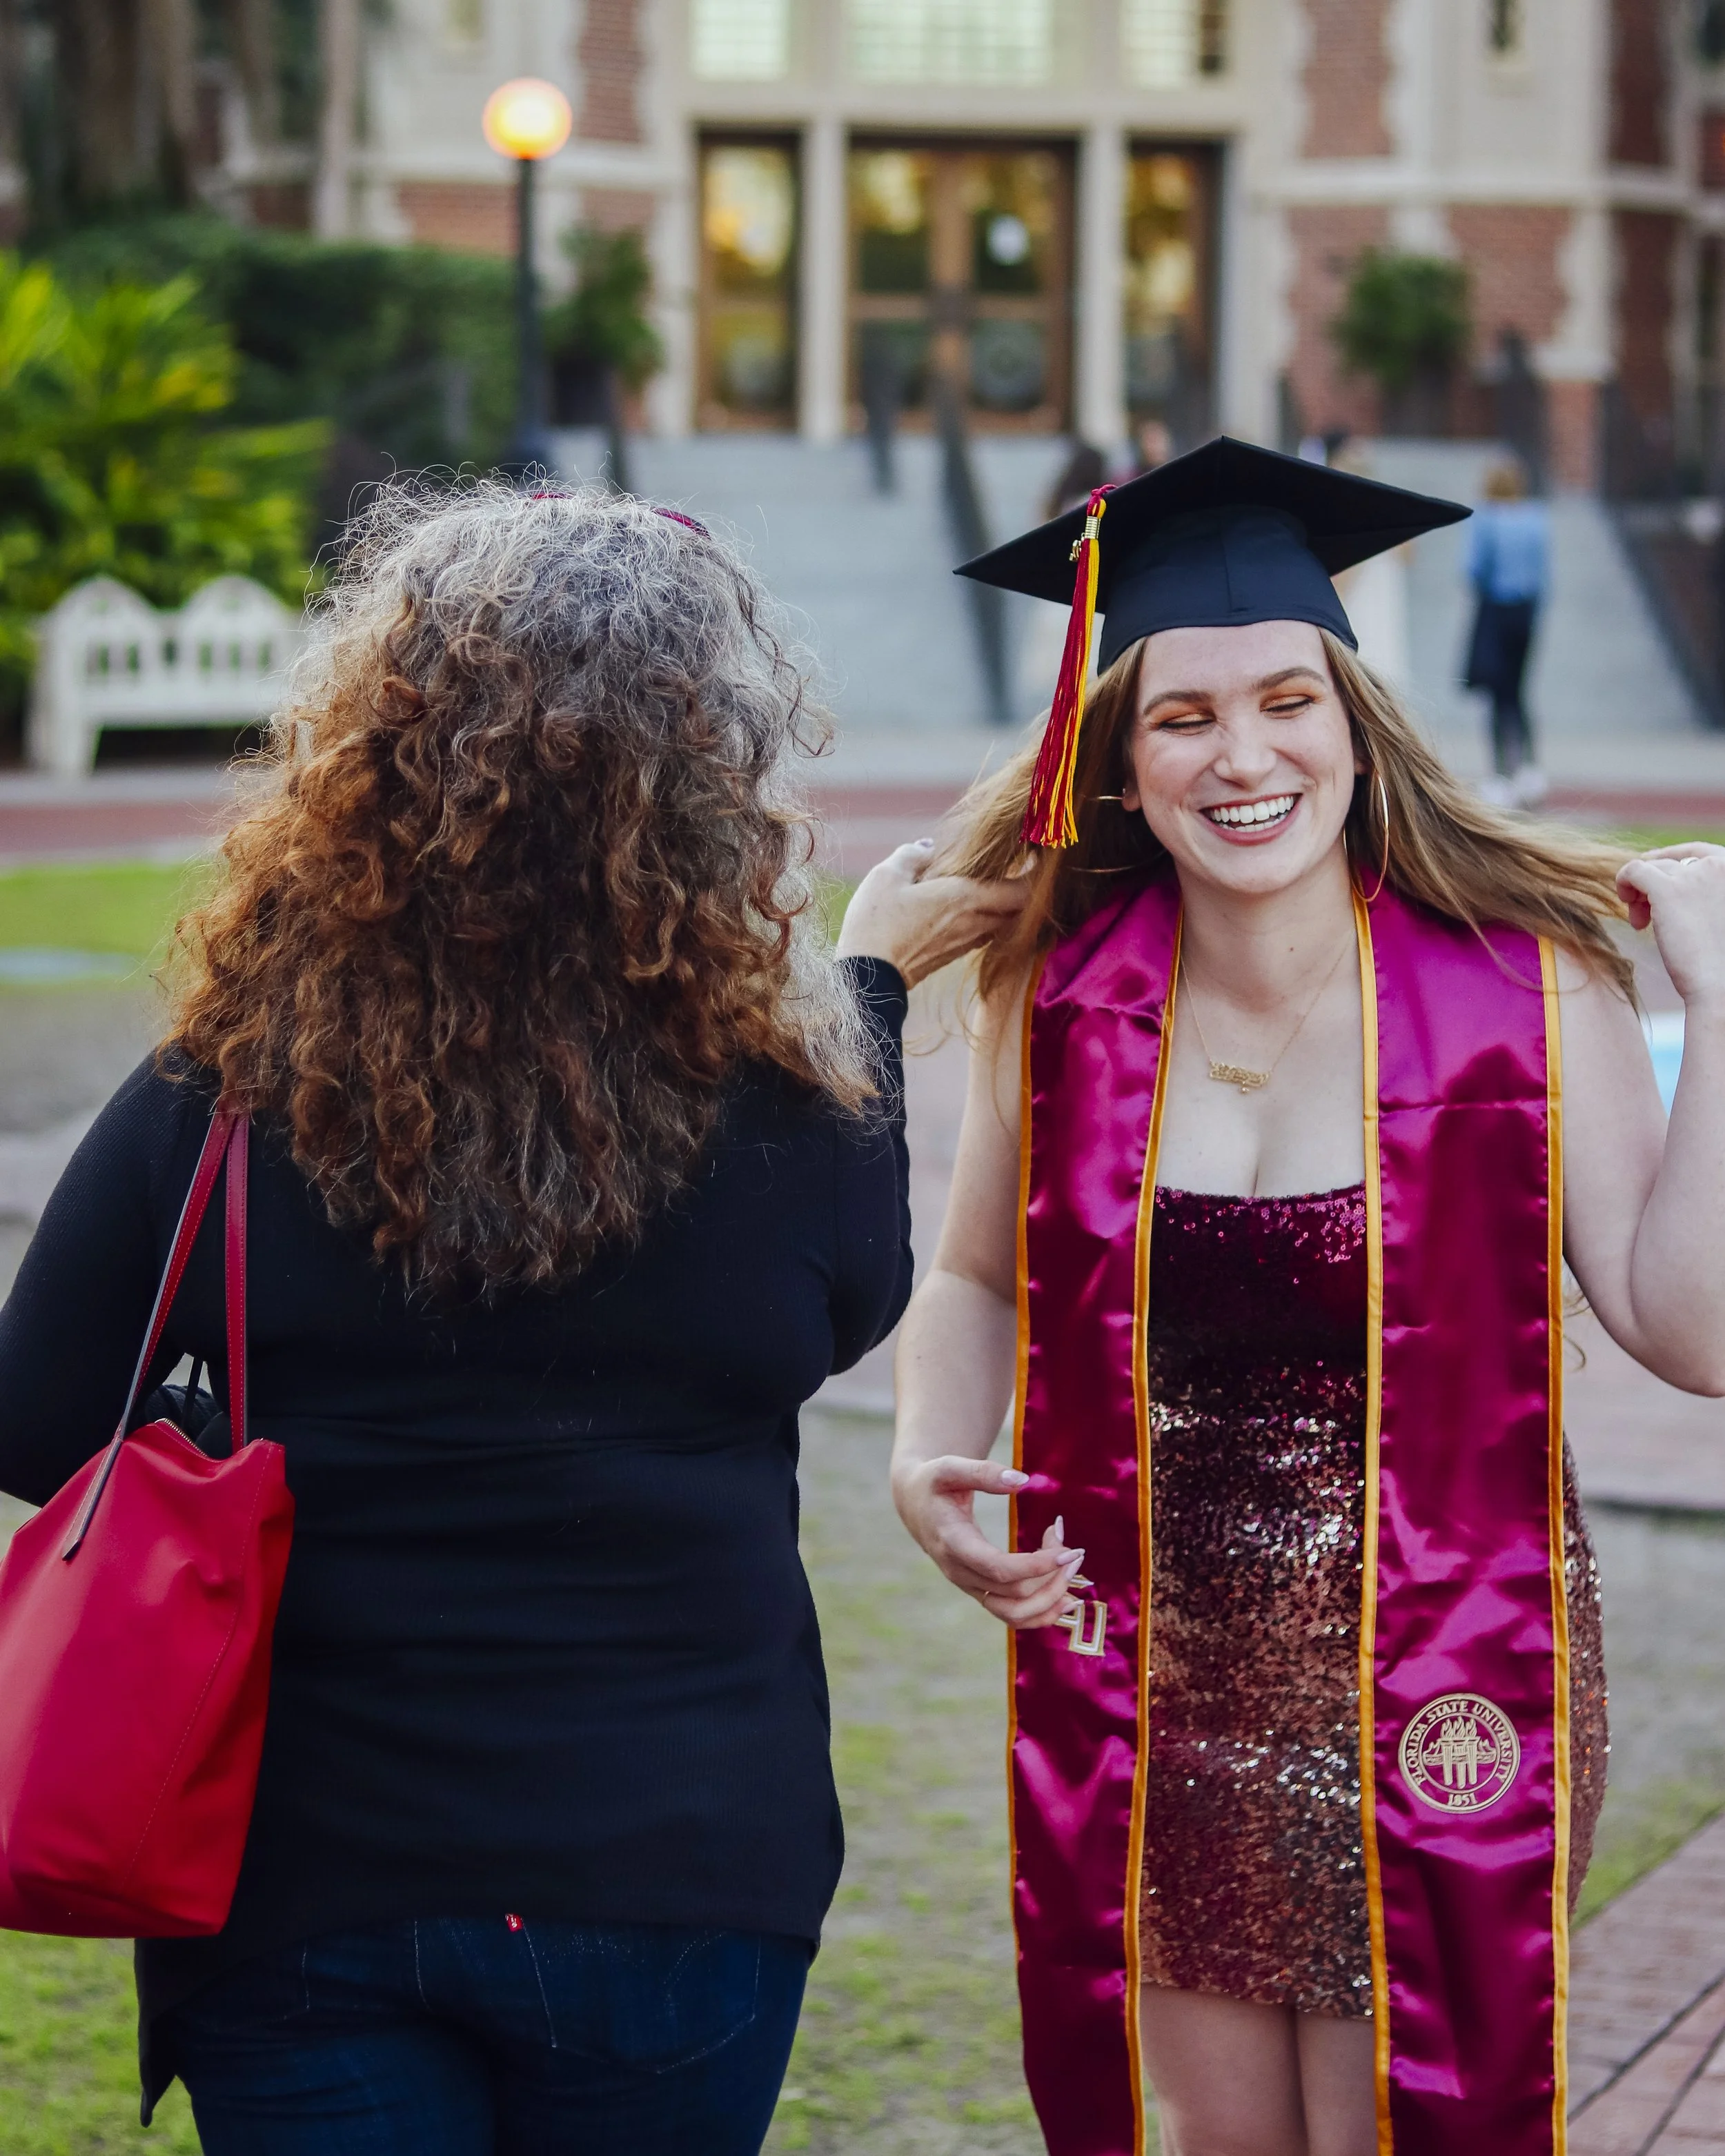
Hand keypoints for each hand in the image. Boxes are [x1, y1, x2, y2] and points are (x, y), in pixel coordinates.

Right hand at [835, 840, 1027, 989]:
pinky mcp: (953, 956)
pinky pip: (983, 934)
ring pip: (1003, 923)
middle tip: (1020, 869)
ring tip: (996, 886)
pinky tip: (969, 909)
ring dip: (1006, 907)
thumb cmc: (876, 923)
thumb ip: (911, 855)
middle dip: (1026, 890)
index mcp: (966, 898)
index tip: (1037, 858)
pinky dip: (986, 920)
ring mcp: (966, 943)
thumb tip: (928, 847)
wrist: (866, 978)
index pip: (1022, 890)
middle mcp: (974, 922)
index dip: (1037, 874)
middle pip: (1020, 909)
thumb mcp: (886, 876)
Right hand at [891, 1453, 1084, 1628]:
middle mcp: (960, 1573)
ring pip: (1014, 1615)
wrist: (915, 1504)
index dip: (1037, 1565)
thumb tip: (1023, 1480)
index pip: (998, 1568)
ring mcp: (969, 1587)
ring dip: (1050, 1600)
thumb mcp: (950, 1468)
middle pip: (1014, 1594)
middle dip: (1053, 1575)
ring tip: (1074, 1573)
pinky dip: (1041, 1614)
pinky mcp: (979, 1591)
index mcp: (953, 1543)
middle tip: (1076, 1551)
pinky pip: (1012, 1616)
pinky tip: (1066, 1598)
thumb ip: (983, 1472)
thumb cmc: (934, 1482)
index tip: (1069, 1550)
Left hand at [1618, 844, 1724, 1009]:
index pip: (1700, 852)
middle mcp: (1719, 865)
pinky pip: (1634, 870)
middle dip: (1656, 886)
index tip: (1654, 873)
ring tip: (1640, 922)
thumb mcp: (1719, 916)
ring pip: (1653, 868)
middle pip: (1673, 863)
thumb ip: (1706, 895)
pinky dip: (1624, 881)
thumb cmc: (1722, 961)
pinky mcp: (1668, 890)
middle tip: (1647, 915)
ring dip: (1641, 892)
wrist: (1721, 986)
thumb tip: (1673, 887)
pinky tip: (1624, 902)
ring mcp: (1694, 875)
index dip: (1673, 858)